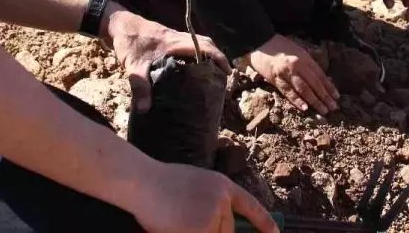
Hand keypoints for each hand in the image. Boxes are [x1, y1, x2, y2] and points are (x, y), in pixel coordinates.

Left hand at [105, 5, 228, 111]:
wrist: (117, 24)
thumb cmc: (128, 42)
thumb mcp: (133, 66)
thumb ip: (140, 87)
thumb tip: (145, 109)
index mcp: (175, 42)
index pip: (204, 46)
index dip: (219, 56)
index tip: (227, 71)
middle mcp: (177, 37)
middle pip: (206, 42)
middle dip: (217, 56)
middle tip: (222, 75)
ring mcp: (173, 36)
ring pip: (198, 42)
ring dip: (208, 54)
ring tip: (210, 72)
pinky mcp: (167, 38)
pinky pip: (189, 43)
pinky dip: (196, 52)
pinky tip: (191, 67)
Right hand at [134, 161, 277, 232]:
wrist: (144, 181)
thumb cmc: (162, 185)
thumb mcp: (195, 187)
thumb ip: (212, 203)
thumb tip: (223, 227)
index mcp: (223, 186)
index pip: (251, 207)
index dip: (265, 223)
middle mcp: (223, 199)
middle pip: (227, 231)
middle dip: (209, 232)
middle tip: (186, 221)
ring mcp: (214, 214)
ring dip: (196, 232)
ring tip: (176, 220)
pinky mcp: (203, 228)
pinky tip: (173, 225)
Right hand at [248, 34, 338, 114]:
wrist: (259, 42)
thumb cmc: (280, 46)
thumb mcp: (298, 51)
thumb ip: (309, 64)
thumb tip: (322, 79)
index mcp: (304, 58)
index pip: (320, 75)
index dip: (329, 86)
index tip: (337, 96)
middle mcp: (297, 65)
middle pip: (314, 84)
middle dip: (324, 97)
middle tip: (333, 108)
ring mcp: (286, 73)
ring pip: (303, 89)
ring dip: (314, 101)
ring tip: (323, 110)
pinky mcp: (275, 79)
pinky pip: (288, 91)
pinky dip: (297, 100)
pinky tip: (305, 108)